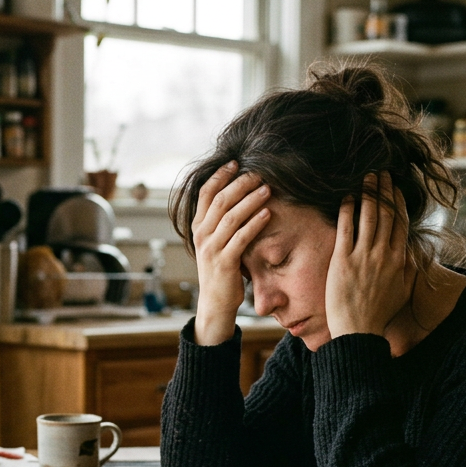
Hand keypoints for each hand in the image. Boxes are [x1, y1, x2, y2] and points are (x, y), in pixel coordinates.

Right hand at [191, 162, 272, 345]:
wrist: (215, 304)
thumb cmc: (220, 270)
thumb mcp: (215, 242)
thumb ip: (220, 221)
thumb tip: (235, 195)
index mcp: (198, 227)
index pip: (204, 193)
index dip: (219, 176)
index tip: (235, 162)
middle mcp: (201, 235)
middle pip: (219, 200)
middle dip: (240, 183)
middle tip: (258, 172)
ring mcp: (211, 249)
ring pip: (230, 217)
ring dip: (250, 200)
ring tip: (267, 188)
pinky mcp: (224, 263)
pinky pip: (240, 238)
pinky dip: (255, 224)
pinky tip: (268, 213)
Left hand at [325, 172, 411, 338]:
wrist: (358, 331)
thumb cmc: (379, 314)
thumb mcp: (401, 291)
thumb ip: (407, 270)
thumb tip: (411, 255)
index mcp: (399, 260)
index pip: (400, 223)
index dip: (397, 202)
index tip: (395, 187)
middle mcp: (383, 254)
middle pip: (386, 214)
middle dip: (384, 190)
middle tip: (380, 173)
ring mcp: (363, 256)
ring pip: (368, 216)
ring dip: (368, 193)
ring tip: (366, 178)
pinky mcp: (342, 260)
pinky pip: (346, 229)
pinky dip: (347, 210)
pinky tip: (347, 197)